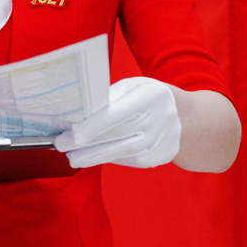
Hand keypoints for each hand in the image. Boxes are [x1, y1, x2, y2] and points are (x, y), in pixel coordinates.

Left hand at [54, 77, 180, 168]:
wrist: (187, 119)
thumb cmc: (151, 97)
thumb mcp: (135, 87)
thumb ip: (111, 97)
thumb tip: (80, 112)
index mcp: (149, 97)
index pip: (116, 114)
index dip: (93, 126)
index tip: (72, 133)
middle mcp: (155, 121)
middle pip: (114, 136)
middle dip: (84, 143)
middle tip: (60, 144)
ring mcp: (157, 143)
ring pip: (118, 152)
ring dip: (91, 156)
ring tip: (72, 157)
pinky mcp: (154, 159)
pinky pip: (125, 159)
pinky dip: (107, 157)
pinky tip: (91, 156)